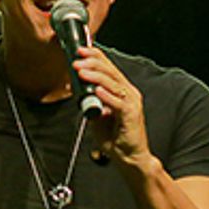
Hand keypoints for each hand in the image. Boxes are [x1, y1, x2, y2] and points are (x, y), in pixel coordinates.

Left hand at [72, 46, 151, 168]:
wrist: (130, 157)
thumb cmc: (117, 138)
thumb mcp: (99, 116)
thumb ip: (92, 103)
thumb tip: (80, 92)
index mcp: (122, 90)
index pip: (109, 68)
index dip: (95, 56)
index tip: (80, 51)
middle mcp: (129, 93)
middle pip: (110, 71)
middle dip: (92, 63)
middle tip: (77, 60)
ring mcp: (131, 102)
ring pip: (112, 83)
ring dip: (95, 76)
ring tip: (81, 72)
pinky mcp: (131, 114)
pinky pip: (117, 102)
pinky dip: (106, 95)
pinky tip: (96, 90)